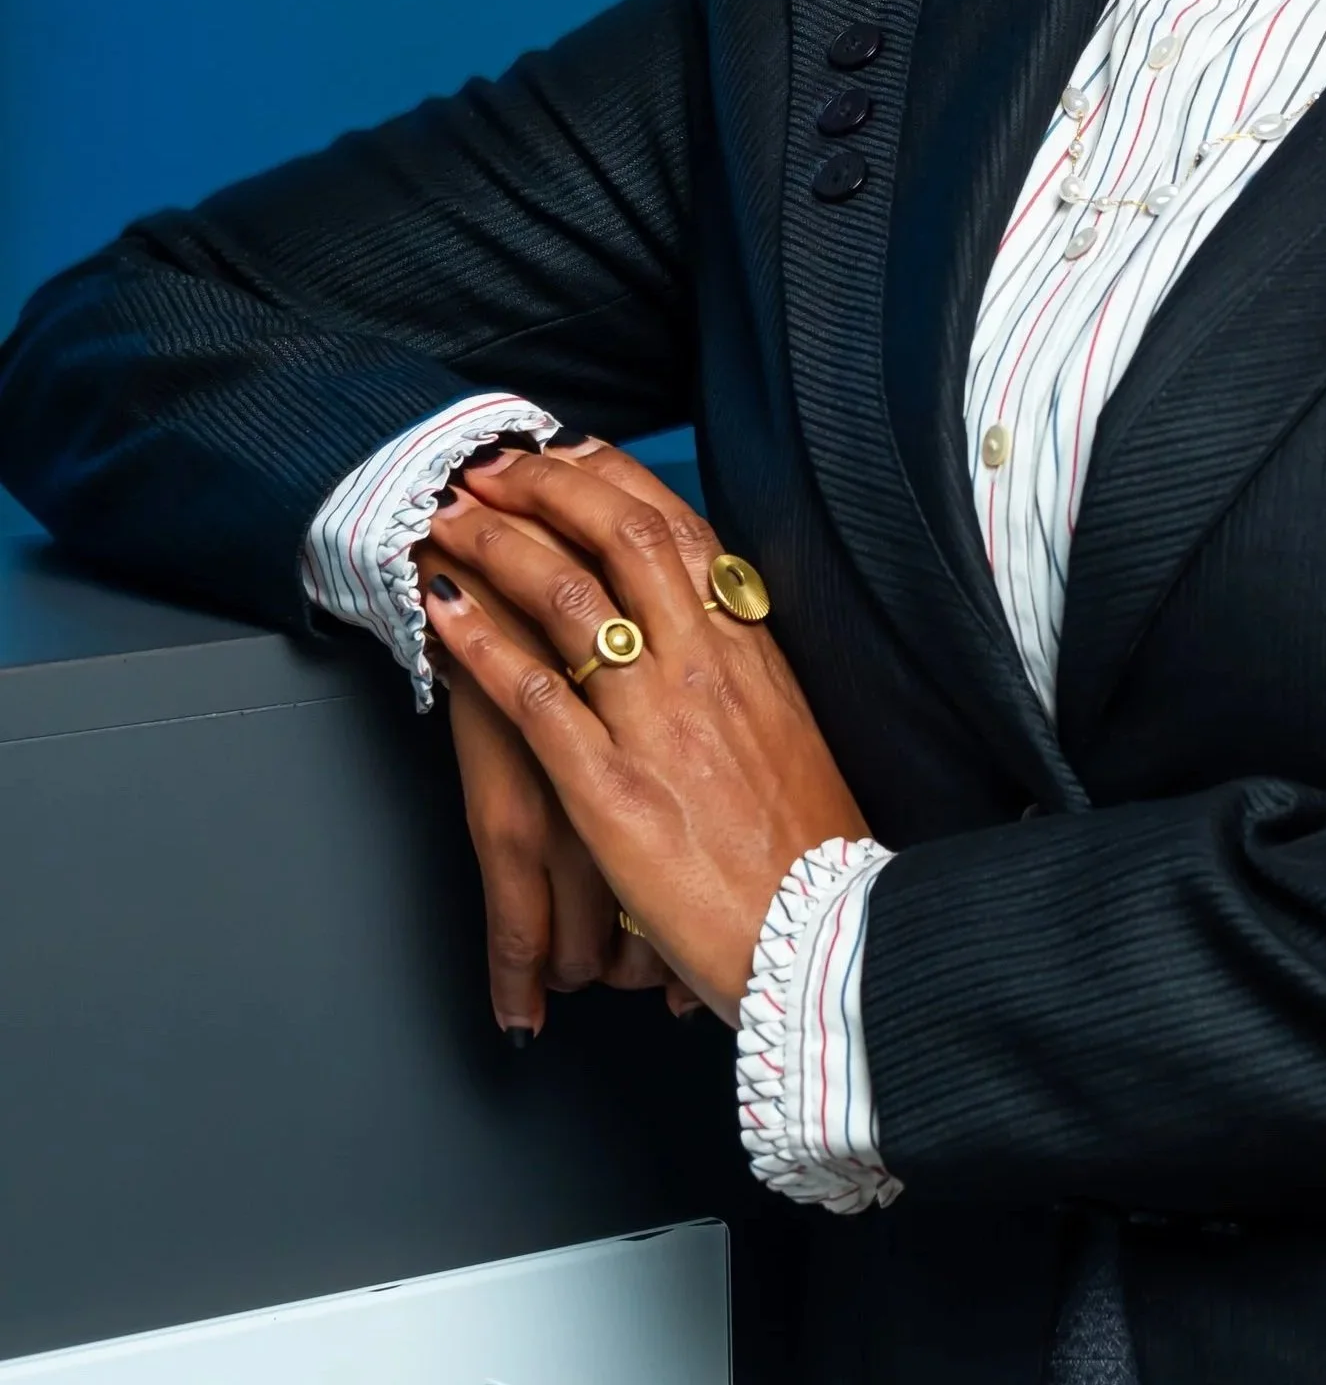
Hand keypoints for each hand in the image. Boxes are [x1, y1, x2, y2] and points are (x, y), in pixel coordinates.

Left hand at [419, 440, 867, 1021]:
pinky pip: (535, 693)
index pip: (680, 529)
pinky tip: (443, 614)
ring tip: (450, 520)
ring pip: (570, 596)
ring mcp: (657, 721)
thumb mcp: (787, 731)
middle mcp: (705, 666)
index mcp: (749, 651)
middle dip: (546, 486)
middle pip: (620, 535)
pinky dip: (480, 642)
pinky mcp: (611, 788)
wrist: (824, 933)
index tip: (569, 450)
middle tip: (492, 467)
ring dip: (498, 544)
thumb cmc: (806, 846)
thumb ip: (741, 675)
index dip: (614, 479)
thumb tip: (704, 635)